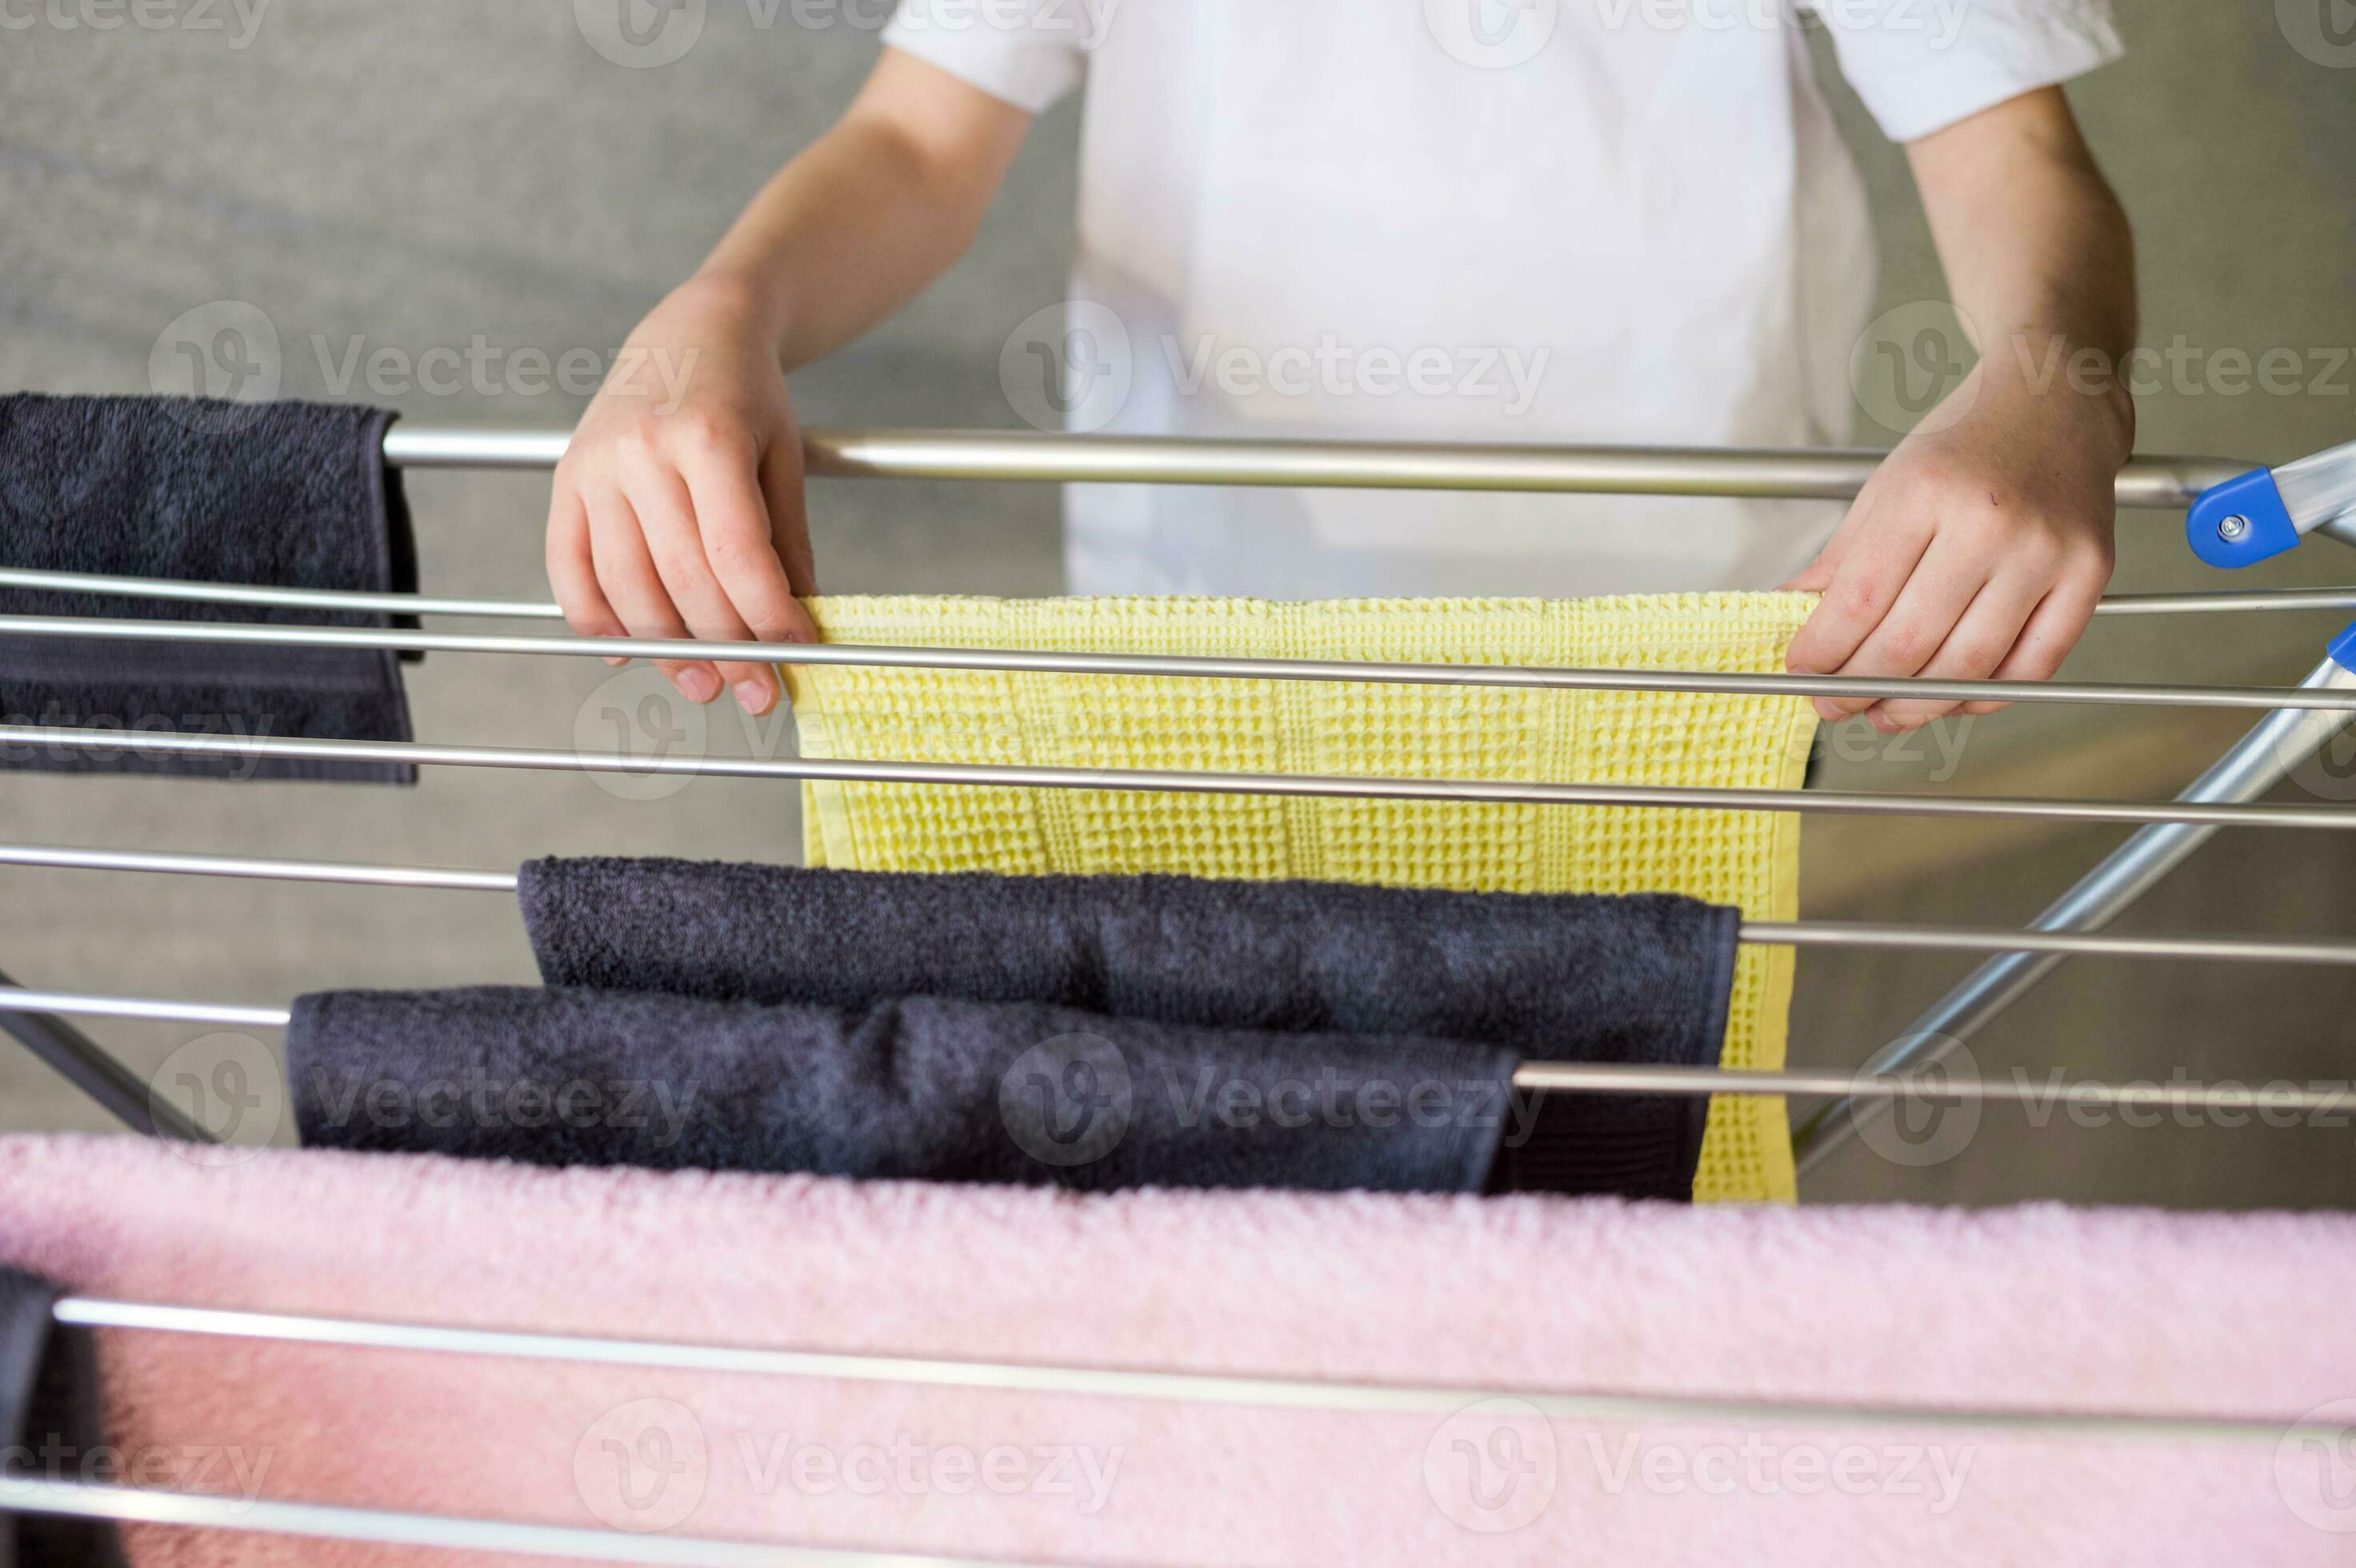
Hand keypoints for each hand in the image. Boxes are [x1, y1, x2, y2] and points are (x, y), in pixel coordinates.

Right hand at [546, 276, 816, 716]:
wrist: (688, 334)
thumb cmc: (745, 397)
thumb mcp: (785, 459)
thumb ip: (788, 543)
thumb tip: (798, 627)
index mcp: (706, 436)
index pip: (736, 551)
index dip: (767, 616)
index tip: (796, 656)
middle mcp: (641, 451)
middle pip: (681, 577)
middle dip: (724, 647)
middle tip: (756, 689)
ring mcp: (594, 467)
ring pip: (625, 584)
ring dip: (665, 648)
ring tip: (703, 683)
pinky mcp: (564, 480)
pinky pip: (568, 569)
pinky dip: (595, 621)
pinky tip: (629, 653)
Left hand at [1782, 368, 2129, 733]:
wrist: (2055, 399)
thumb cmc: (1965, 443)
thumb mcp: (1886, 488)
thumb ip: (1838, 561)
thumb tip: (1786, 619)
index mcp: (1926, 493)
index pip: (1859, 600)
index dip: (1822, 651)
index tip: (1801, 670)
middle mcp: (1990, 523)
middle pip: (1910, 642)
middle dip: (1859, 688)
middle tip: (1833, 703)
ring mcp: (2046, 552)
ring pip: (1969, 665)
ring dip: (1916, 706)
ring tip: (1884, 713)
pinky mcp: (2090, 574)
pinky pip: (2032, 667)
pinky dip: (1983, 698)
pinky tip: (1949, 699)